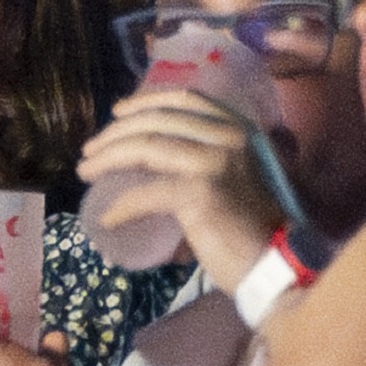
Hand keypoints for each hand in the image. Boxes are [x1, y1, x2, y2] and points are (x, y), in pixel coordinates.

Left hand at [76, 88, 282, 292]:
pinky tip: (108, 219)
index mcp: (238, 128)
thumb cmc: (257, 225)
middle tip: (90, 149)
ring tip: (85, 171)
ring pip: (144, 147)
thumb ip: (208, 154)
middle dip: (115, 132)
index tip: (117, 112)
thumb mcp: (237, 173)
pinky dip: (121, 206)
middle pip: (156, 120)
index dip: (145, 101)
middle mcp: (228, 136)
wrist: (281, 266)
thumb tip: (155, 149)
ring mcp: (214, 161)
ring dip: (107, 159)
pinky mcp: (201, 192)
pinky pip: (145, 193)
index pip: (186, 99)